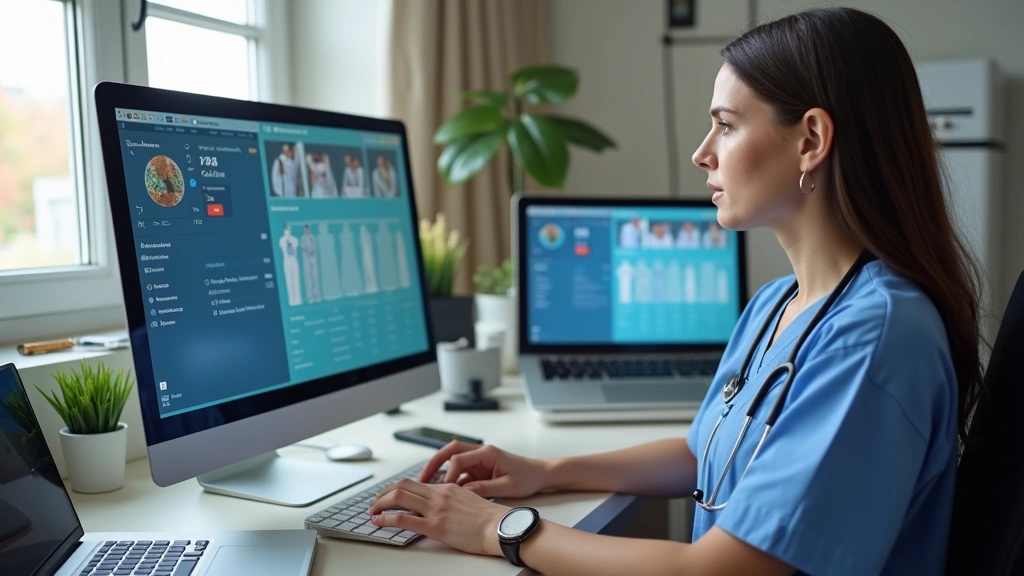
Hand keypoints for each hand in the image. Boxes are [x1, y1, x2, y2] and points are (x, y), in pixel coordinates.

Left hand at [369, 479, 508, 555]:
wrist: (499, 527)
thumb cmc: (489, 519)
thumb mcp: (469, 500)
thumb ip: (452, 499)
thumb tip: (441, 505)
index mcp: (446, 488)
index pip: (414, 483)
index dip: (396, 488)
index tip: (389, 495)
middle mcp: (438, 495)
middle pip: (402, 486)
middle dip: (383, 494)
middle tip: (375, 503)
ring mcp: (435, 510)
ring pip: (398, 498)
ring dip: (380, 504)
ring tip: (372, 512)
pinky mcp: (434, 526)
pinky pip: (403, 519)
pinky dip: (386, 519)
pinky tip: (379, 522)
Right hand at [419, 441, 549, 498]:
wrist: (541, 474)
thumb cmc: (528, 477)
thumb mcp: (508, 486)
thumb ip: (486, 489)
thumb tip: (464, 492)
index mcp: (487, 453)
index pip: (459, 459)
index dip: (448, 474)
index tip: (443, 490)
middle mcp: (481, 453)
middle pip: (450, 452)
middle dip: (434, 463)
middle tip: (421, 479)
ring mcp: (480, 460)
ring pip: (453, 461)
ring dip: (440, 471)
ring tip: (427, 486)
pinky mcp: (481, 469)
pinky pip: (461, 472)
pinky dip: (452, 480)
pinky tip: (445, 493)